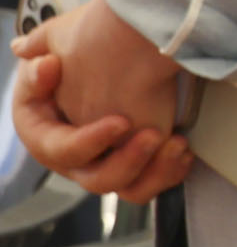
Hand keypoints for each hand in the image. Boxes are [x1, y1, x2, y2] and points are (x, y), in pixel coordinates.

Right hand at [11, 20, 192, 202]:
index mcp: (45, 138)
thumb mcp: (46, 57)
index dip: (90, 142)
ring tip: (177, 145)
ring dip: (155, 172)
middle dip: (128, 161)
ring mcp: (105, 165)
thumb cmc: (64, 63)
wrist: (92, 64)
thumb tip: (45, 65)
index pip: (62, 151)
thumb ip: (41, 66)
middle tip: (155, 135)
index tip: (122, 122)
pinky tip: (184, 151)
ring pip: (129, 189)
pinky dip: (170, 172)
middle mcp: (74, 161)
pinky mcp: (133, 166)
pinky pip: (151, 183)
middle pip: (97, 179)